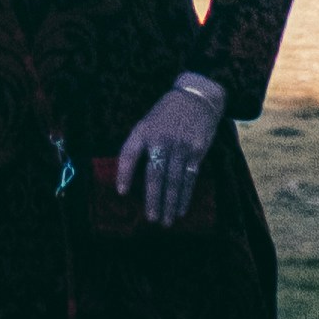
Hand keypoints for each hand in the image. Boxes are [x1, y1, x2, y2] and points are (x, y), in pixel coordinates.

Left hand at [110, 77, 227, 227]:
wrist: (196, 97)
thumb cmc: (167, 113)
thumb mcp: (148, 122)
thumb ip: (140, 144)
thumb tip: (132, 176)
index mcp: (144, 130)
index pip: (129, 153)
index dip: (124, 173)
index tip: (122, 192)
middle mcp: (161, 138)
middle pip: (155, 174)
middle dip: (153, 199)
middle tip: (150, 219)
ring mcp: (180, 145)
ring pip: (173, 180)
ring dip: (170, 203)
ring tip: (166, 221)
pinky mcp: (197, 151)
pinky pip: (190, 177)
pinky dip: (185, 195)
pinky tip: (182, 209)